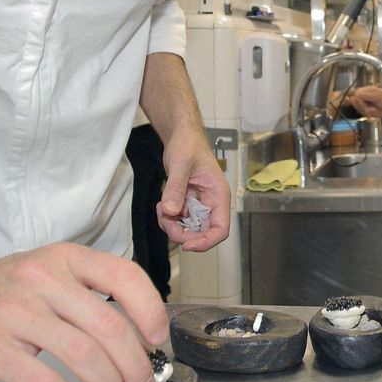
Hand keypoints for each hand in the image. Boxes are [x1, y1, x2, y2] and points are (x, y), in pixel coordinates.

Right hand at [0, 243, 168, 381]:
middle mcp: (41, 280)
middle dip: (135, 364)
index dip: (151, 311)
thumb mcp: (41, 273)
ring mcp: (13, 313)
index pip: (124, 277)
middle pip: (109, 325)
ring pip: (82, 353)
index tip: (157, 340)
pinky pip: (42, 381)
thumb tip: (135, 336)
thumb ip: (83, 294)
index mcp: (62, 260)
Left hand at [156, 128, 230, 251]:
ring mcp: (199, 205)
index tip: (188, 245)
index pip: (220, 229)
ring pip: (189, 229)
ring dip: (172, 226)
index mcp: (218, 196)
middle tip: (166, 220)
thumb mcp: (180, 164)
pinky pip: (179, 221)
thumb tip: (171, 211)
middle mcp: (211, 203)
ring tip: (161, 209)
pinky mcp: (188, 204)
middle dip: (183, 233)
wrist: (181, 137)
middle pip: (203, 233)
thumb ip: (175, 189)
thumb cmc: (188, 145)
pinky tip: (161, 205)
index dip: (206, 242)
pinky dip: (168, 218)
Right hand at [349, 86, 381, 118]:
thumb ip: (368, 95)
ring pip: (359, 109)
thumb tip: (357, 94)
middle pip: (355, 102)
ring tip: (375, 110)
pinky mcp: (366, 111)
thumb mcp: (378, 96)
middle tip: (373, 109)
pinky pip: (363, 114)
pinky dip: (369, 114)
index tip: (365, 104)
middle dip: (363, 107)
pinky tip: (375, 112)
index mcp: (364, 90)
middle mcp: (362, 97)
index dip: (359, 101)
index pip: (356, 95)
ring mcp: (364, 104)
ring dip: (367, 111)